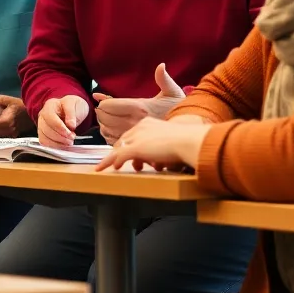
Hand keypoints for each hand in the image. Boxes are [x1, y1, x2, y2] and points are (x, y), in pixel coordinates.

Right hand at [37, 95, 89, 147]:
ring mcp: (41, 125)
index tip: (70, 133)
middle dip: (60, 137)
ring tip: (69, 141)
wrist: (73, 111)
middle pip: (46, 129)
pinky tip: (63, 144)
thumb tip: (70, 124)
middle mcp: (43, 115)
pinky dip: (55, 146)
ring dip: (58, 143)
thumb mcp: (75, 103)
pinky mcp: (43, 134)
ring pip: (44, 137)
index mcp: (50, 105)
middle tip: (72, 137)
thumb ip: (71, 113)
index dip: (59, 127)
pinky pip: (45, 142)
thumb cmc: (73, 106)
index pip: (50, 117)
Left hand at [92, 63, 185, 143]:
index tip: (105, 101)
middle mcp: (132, 121)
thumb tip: (161, 65)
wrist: (185, 133)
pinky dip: (109, 136)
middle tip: (105, 109)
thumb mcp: (172, 91)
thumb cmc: (178, 111)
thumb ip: (163, 78)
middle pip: (103, 117)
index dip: (103, 103)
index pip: (108, 105)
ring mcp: (132, 135)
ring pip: (105, 130)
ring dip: (104, 124)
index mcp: (138, 106)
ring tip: (109, 120)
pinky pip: (112, 141)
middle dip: (101, 112)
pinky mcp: (133, 147)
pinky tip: (114, 131)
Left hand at [95, 116, 210, 172]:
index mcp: (148, 123)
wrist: (188, 141)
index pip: (132, 134)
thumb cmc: (186, 141)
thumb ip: (163, 146)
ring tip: (113, 167)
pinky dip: (109, 163)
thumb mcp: (172, 140)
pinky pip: (118, 157)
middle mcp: (140, 127)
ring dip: (113, 159)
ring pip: (118, 148)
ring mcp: (137, 138)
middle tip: (115, 162)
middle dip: (119, 151)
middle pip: (123, 140)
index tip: (125, 151)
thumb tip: (161, 160)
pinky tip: (106, 169)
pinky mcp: (135, 148)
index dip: (127, 144)